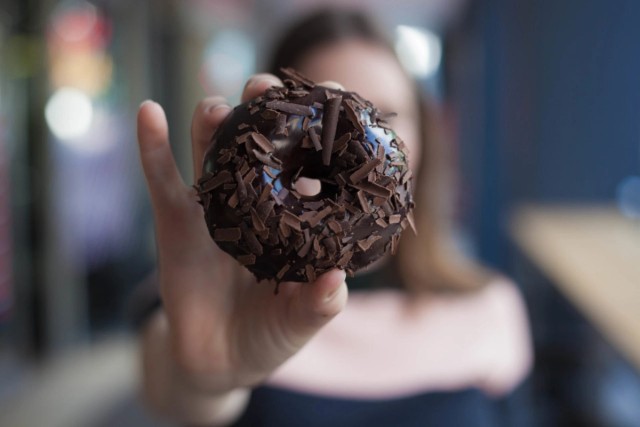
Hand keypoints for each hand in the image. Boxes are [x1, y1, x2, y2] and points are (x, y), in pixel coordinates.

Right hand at [136, 74, 347, 409]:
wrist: (219, 360)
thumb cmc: (270, 335)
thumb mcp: (299, 323)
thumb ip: (319, 304)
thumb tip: (337, 281)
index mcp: (296, 218)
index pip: (312, 164)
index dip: (321, 131)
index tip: (331, 96)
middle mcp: (257, 203)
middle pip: (259, 146)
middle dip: (262, 112)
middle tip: (264, 86)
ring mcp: (216, 208)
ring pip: (212, 154)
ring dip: (213, 123)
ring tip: (218, 107)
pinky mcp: (176, 223)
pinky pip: (162, 181)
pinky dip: (153, 147)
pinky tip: (150, 113)